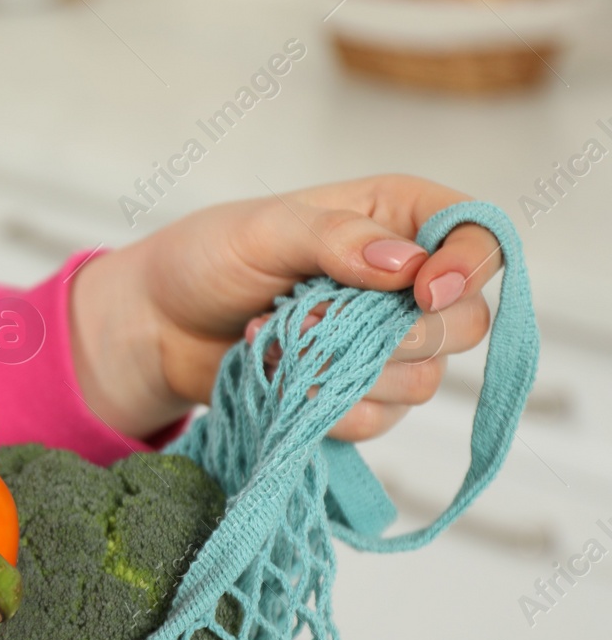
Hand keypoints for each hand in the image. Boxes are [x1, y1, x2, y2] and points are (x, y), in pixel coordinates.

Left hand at [70, 175, 502, 441]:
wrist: (159, 326)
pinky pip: (374, 421)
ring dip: (341, 370)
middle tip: (312, 319)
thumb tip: (406, 266)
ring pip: (421, 381)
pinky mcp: (357, 397)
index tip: (424, 292)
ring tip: (276, 339)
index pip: (480, 239)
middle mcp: (407, 282)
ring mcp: (386, 346)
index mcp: (400, 218)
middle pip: (465, 323)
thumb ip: (336, 239)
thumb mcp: (265, 231)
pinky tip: (277, 374)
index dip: (470, 268)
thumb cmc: (208, 260)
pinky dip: (321, 406)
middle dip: (392, 333)